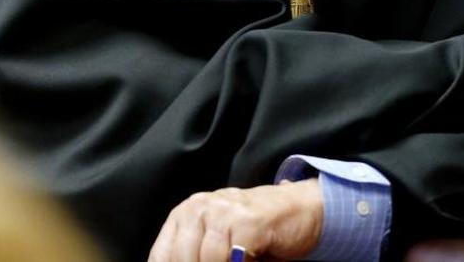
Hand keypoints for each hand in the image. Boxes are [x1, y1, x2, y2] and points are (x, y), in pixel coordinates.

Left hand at [148, 179, 323, 261]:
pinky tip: (253, 260)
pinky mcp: (248, 221)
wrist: (301, 210)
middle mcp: (199, 207)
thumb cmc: (256, 231)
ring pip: (207, 260)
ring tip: (238, 261)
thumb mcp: (216, 242)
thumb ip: (195, 255)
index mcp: (185, 214)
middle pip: (182, 259)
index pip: (162, 257)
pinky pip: (234, 259)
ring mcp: (224, 211)